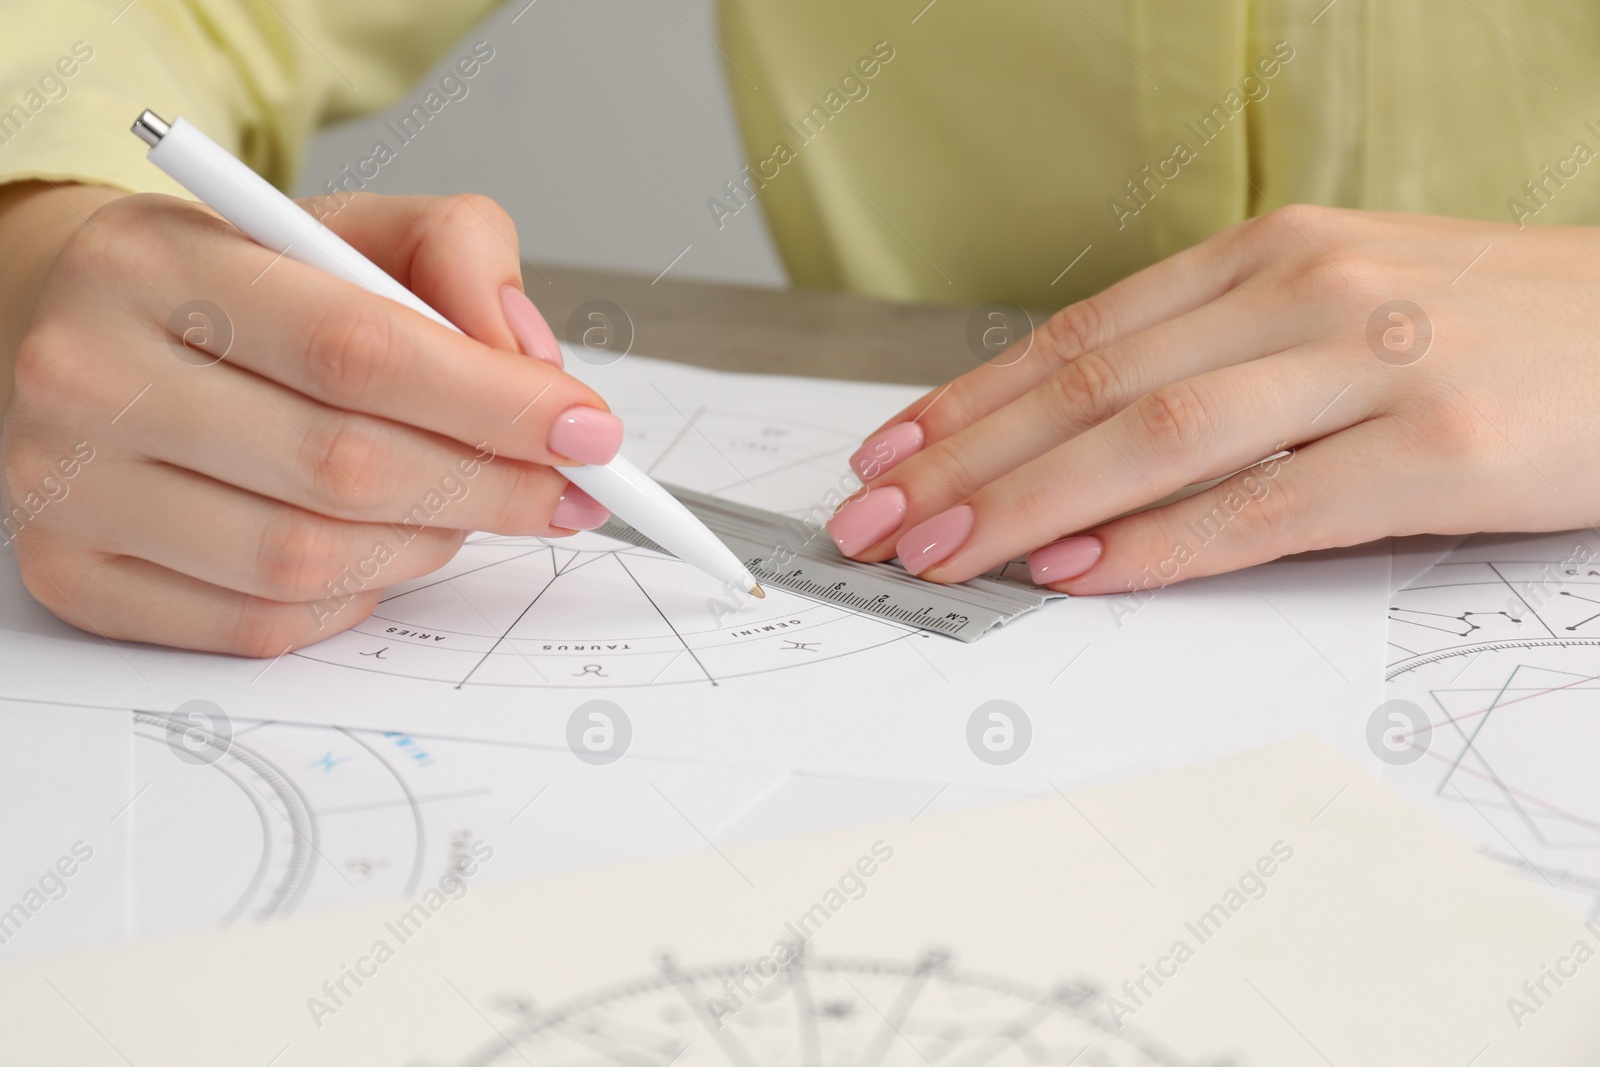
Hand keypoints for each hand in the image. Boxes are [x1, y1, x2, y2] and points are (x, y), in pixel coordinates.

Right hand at [0, 184, 613, 653]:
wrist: (78, 329)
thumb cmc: (237, 285)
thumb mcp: (342, 228)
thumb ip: (455, 254)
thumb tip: (536, 364)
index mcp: (153, 262)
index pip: (358, 347)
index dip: (494, 402)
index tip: (587, 430)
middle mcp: (86, 375)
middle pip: (344, 465)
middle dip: (488, 487)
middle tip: (563, 489)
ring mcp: (65, 490)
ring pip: (308, 560)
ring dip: (428, 545)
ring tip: (467, 507)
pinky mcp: (74, 578)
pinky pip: (260, 625)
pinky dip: (352, 595)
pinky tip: (377, 548)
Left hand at [828, 205, 1599, 594]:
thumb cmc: (1497, 327)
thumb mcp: (1339, 308)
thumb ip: (1218, 358)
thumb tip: (1079, 441)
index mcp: (1271, 254)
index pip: (1079, 336)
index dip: (971, 401)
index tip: (891, 455)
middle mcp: (1304, 290)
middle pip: (1090, 385)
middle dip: (964, 461)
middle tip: (876, 519)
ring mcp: (1370, 362)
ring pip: (1151, 440)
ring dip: (1025, 503)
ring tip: (941, 554)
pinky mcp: (1431, 449)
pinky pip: (1260, 507)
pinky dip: (1154, 545)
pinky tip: (1075, 572)